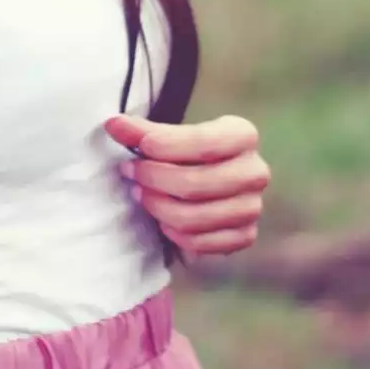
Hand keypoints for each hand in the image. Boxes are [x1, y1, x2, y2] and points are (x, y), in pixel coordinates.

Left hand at [103, 113, 269, 255]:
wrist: (211, 175)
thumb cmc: (187, 151)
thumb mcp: (174, 133)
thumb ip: (145, 131)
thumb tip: (114, 125)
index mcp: (243, 135)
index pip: (202, 143)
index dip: (164, 146)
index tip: (135, 144)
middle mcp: (255, 171)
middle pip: (195, 184)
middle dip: (154, 179)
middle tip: (130, 173)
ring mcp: (252, 207)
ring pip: (195, 218)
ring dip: (158, 208)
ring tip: (141, 194)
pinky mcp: (245, 235)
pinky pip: (202, 243)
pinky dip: (175, 234)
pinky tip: (163, 220)